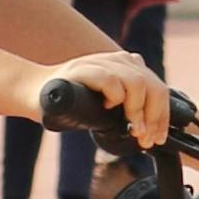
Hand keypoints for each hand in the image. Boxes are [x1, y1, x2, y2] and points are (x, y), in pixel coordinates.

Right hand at [44, 50, 175, 147]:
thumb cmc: (72, 103)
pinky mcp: (81, 69)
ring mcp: (99, 62)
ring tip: (133, 129)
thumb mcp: (107, 104)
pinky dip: (114, 97)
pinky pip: (109, 80)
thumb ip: (129, 106)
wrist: (36, 93)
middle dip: (155, 117)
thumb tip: (152, 129)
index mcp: (128, 67)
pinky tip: (108, 108)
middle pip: (153, 86)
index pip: (158, 88)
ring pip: (136, 83)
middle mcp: (117, 61)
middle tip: (146, 138)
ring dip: (138, 111)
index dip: (162, 116)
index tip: (159, 138)